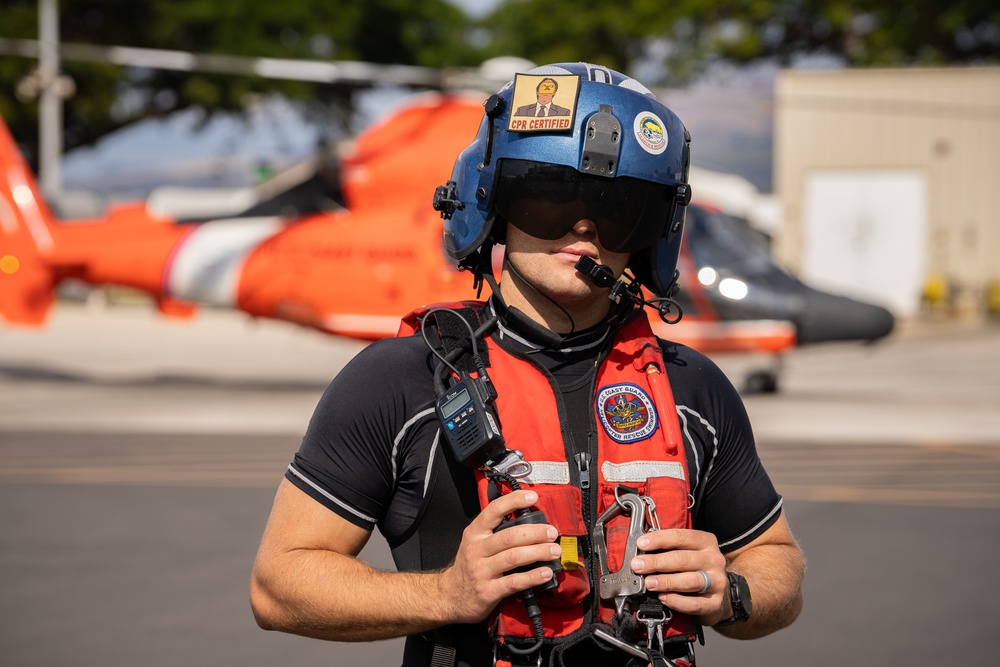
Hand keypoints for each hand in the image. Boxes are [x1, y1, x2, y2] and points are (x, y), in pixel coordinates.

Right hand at [438, 490, 560, 624]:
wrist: (450, 597)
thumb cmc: (470, 567)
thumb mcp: (476, 543)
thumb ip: (496, 532)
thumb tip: (530, 522)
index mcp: (474, 533)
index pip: (493, 511)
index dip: (513, 501)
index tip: (532, 496)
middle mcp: (476, 550)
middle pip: (509, 536)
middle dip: (535, 533)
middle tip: (552, 532)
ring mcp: (481, 571)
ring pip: (514, 557)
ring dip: (538, 552)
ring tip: (554, 551)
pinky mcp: (488, 592)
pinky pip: (514, 582)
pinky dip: (533, 577)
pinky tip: (546, 573)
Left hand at [629, 528, 729, 625]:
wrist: (719, 598)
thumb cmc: (695, 571)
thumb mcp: (687, 554)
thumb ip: (668, 551)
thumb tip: (641, 552)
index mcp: (706, 542)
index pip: (680, 537)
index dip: (659, 539)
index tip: (641, 544)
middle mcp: (714, 560)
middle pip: (683, 559)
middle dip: (656, 562)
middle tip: (637, 566)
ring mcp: (718, 582)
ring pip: (689, 581)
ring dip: (665, 581)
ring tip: (649, 583)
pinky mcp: (715, 603)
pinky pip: (694, 603)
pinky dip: (675, 601)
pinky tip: (663, 598)